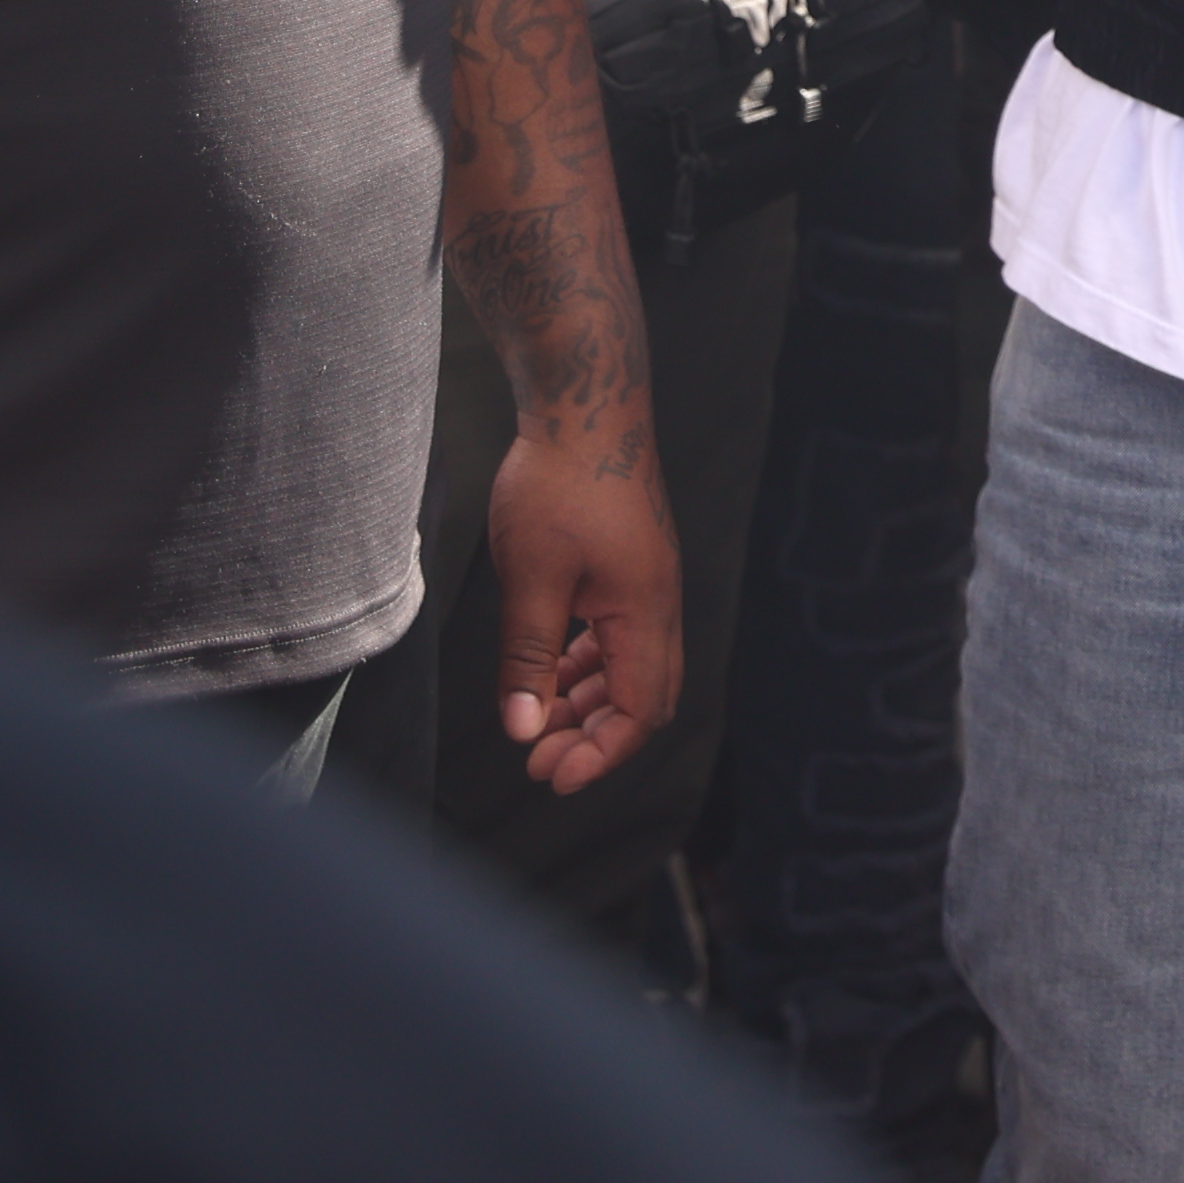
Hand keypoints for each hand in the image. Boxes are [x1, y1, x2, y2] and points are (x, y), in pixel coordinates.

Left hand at [485, 427, 685, 793]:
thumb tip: (524, 729)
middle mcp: (658, 603)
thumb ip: (529, 660)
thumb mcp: (531, 581)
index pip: (640, 710)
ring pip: (629, 667)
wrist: (584, 407)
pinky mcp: (631, 565)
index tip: (550, 775)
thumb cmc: (559, 482)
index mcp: (645, 612)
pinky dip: (587, 663)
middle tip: (541, 761)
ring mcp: (647, 582)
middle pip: (644, 696)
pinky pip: (618, 634)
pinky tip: (552, 668)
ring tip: (538, 721)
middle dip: (595, 737)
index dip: (600, 753)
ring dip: (588, 702)